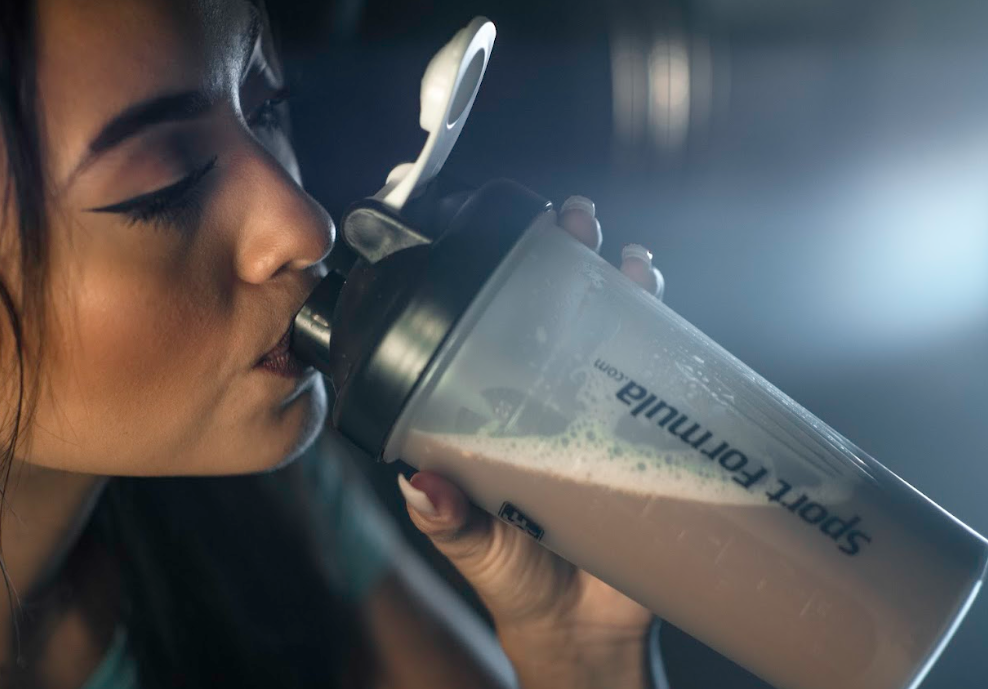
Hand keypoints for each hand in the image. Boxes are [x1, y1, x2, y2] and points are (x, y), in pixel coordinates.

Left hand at [397, 196, 663, 688]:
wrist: (585, 631)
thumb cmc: (518, 583)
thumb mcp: (478, 549)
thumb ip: (453, 523)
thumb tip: (422, 489)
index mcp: (501, 417)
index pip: (498, 333)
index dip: (500, 286)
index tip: (499, 242)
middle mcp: (553, 403)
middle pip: (560, 315)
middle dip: (569, 259)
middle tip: (574, 224)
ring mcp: (607, 416)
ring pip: (618, 333)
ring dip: (625, 285)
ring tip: (628, 260)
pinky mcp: (656, 443)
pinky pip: (666, 382)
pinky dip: (671, 343)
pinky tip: (667, 313)